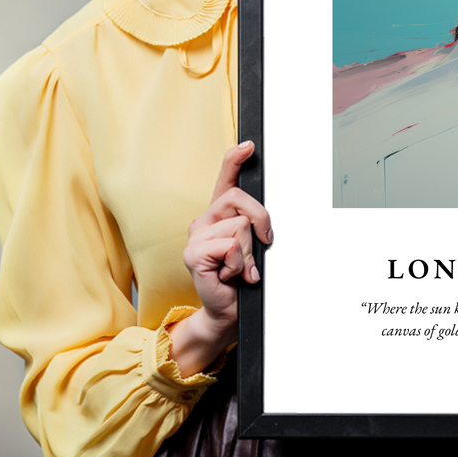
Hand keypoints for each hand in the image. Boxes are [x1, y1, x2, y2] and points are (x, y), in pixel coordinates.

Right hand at [168, 141, 272, 375]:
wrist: (228, 310)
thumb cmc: (242, 277)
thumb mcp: (253, 246)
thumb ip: (254, 225)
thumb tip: (264, 218)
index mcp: (219, 214)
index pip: (225, 179)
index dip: (235, 159)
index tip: (249, 146)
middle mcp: (204, 220)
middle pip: (240, 199)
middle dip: (261, 221)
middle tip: (262, 245)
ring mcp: (196, 236)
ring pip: (240, 226)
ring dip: (249, 252)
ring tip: (240, 268)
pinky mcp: (193, 254)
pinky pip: (231, 246)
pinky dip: (239, 264)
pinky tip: (230, 275)